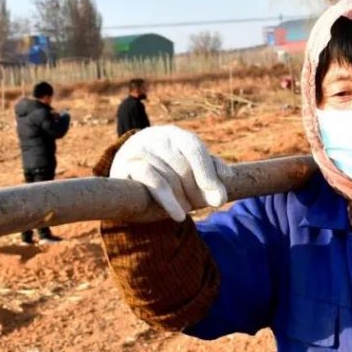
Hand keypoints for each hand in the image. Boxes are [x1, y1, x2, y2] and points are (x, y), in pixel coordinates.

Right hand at [109, 125, 232, 220]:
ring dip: (182, 200)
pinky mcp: (125, 166)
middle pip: (183, 167)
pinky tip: (180, 216)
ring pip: (169, 177)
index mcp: (177, 136)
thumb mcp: (191, 171)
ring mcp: (139, 150)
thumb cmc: (168, 173)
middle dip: (196, 191)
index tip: (220, 198)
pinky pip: (151, 182)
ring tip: (186, 210)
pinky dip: (169, 201)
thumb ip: (210, 174)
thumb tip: (226, 183)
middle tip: (199, 205)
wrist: (128, 177)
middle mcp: (157, 138)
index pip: (195, 149)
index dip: (208, 174)